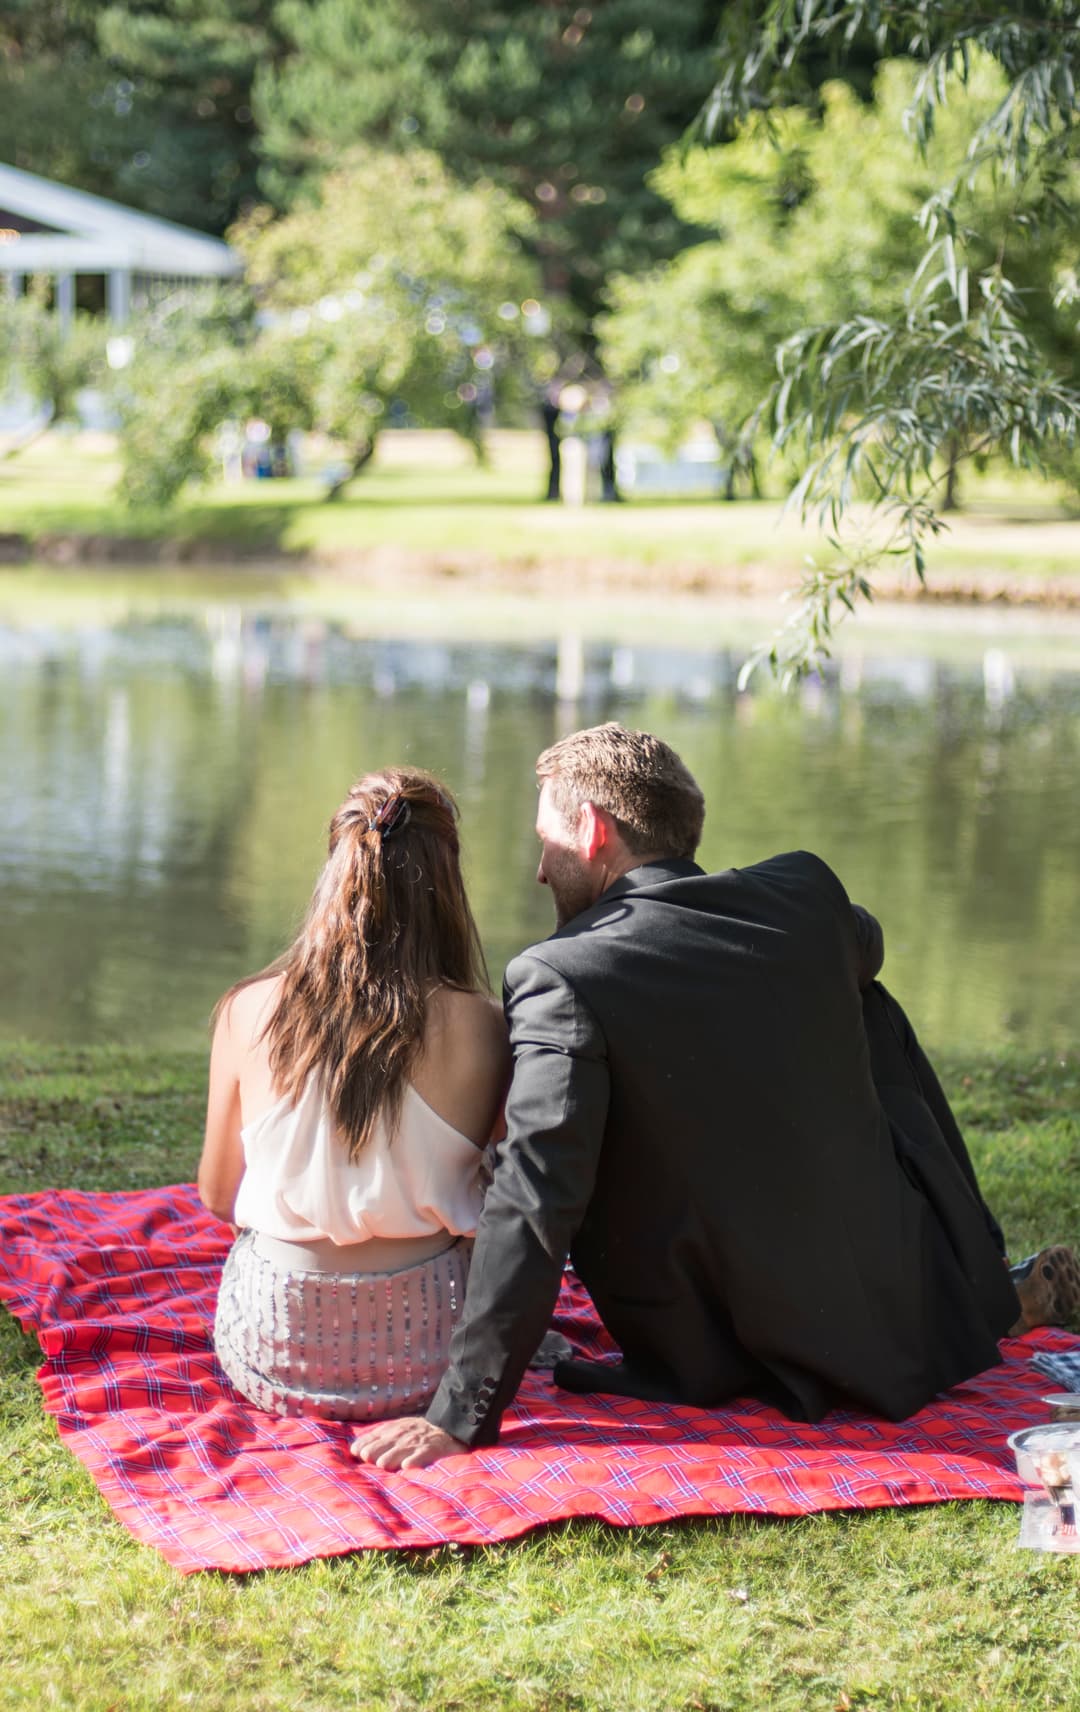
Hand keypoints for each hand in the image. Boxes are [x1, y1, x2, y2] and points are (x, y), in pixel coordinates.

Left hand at [350, 1415, 466, 1469]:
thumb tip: (359, 1451)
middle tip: (366, 1457)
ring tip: (382, 1463)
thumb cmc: (419, 1431)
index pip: (377, 1435)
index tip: (355, 1451)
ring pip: (403, 1449)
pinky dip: (416, 1459)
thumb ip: (382, 1438)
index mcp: (396, 1429)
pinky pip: (423, 1454)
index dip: (366, 1443)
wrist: (449, 1427)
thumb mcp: (400, 1428)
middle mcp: (405, 1434)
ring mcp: (419, 1441)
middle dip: (376, 1449)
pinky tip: (408, 1465)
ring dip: (392, 1455)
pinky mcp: (432, 1449)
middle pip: (388, 1442)